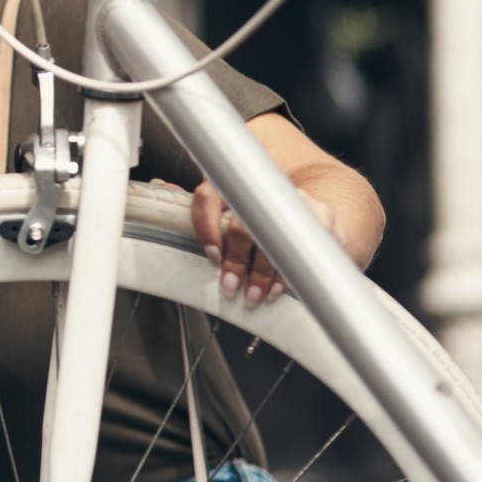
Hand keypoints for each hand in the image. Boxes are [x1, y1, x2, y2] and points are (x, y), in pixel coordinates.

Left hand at [190, 179, 338, 306]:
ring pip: (274, 238)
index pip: (209, 196)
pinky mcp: (320, 216)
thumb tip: (161, 186)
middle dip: (236, 261)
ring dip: (261, 273)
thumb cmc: (259, 216)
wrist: (309, 215)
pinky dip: (289, 272)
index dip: (206, 228)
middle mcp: (263, 188)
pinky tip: (279, 287)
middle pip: (244, 224)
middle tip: (231, 287)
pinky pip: (304, 246)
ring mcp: (293, 201)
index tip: (211, 256)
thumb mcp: (229, 205)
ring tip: (253, 296)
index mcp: (233, 184)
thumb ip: (203, 204)